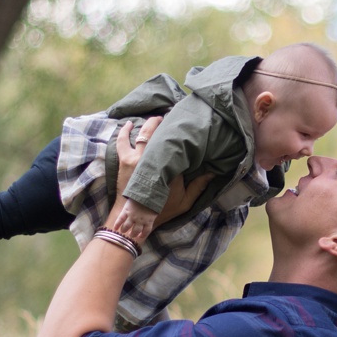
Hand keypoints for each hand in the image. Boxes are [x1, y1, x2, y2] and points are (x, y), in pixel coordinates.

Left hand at [111, 118, 212, 234]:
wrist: (134, 218)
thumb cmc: (160, 211)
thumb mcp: (185, 202)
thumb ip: (198, 186)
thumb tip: (213, 172)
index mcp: (169, 168)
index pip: (177, 146)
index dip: (181, 135)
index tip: (186, 127)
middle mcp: (152, 159)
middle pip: (159, 133)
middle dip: (165, 123)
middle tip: (170, 118)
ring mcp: (136, 158)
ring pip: (142, 133)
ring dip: (148, 124)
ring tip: (155, 118)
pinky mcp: (124, 160)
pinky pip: (123, 141)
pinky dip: (125, 131)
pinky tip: (129, 124)